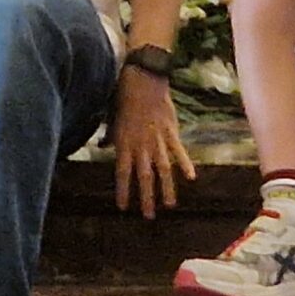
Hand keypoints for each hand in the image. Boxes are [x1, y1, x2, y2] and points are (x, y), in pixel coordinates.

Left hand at [111, 68, 194, 217]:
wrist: (143, 79)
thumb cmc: (123, 96)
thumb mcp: (112, 117)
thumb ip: (110, 135)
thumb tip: (103, 146)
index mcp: (124, 142)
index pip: (122, 172)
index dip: (123, 191)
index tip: (123, 208)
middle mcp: (141, 145)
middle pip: (144, 176)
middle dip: (146, 197)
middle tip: (149, 217)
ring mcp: (157, 139)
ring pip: (162, 169)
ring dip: (166, 188)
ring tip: (169, 205)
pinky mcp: (171, 131)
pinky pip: (179, 151)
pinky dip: (185, 164)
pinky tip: (191, 178)